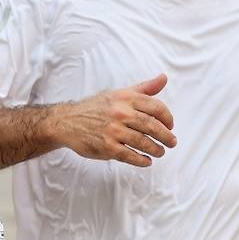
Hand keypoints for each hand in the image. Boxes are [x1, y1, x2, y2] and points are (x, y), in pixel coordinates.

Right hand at [53, 74, 175, 166]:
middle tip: (172, 143)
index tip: (170, 126)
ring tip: (160, 152)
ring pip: (143, 142)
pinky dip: (141, 160)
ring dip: (156, 149)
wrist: (67, 121)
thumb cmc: (96, 108)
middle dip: (166, 136)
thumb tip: (163, 78)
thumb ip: (143, 88)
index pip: (156, 107)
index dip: (167, 118)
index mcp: (125, 98)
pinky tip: (146, 161)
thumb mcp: (118, 93)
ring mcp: (113, 131)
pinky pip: (130, 156)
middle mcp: (120, 113)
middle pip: (152, 126)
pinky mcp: (106, 147)